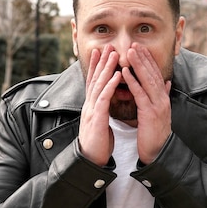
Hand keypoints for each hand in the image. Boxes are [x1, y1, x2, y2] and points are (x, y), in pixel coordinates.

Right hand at [78, 45, 119, 165]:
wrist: (90, 161)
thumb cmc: (98, 143)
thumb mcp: (101, 123)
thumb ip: (103, 111)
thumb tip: (106, 103)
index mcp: (93, 106)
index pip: (95, 82)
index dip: (98, 66)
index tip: (102, 52)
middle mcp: (90, 105)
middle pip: (95, 79)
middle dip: (101, 61)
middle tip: (106, 45)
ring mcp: (91, 110)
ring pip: (99, 84)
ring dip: (106, 68)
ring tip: (113, 54)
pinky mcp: (96, 118)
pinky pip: (103, 98)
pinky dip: (110, 85)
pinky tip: (116, 75)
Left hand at [123, 43, 171, 163]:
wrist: (159, 153)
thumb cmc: (155, 133)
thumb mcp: (160, 112)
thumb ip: (163, 95)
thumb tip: (167, 82)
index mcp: (163, 97)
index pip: (155, 74)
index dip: (148, 60)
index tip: (140, 47)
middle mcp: (162, 98)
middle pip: (152, 73)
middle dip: (143, 57)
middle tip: (134, 44)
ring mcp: (157, 105)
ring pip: (147, 80)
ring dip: (138, 65)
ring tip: (129, 52)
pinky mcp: (150, 113)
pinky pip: (140, 94)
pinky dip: (132, 81)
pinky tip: (125, 72)